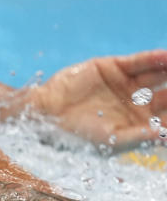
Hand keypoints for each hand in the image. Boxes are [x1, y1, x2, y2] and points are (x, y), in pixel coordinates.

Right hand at [28, 50, 166, 149]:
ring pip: (160, 74)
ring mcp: (129, 84)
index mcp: (142, 125)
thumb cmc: (75, 135)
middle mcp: (140, 103)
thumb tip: (164, 135)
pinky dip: (155, 58)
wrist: (44, 114)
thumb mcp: (110, 141)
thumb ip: (140, 137)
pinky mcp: (115, 67)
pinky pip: (141, 62)